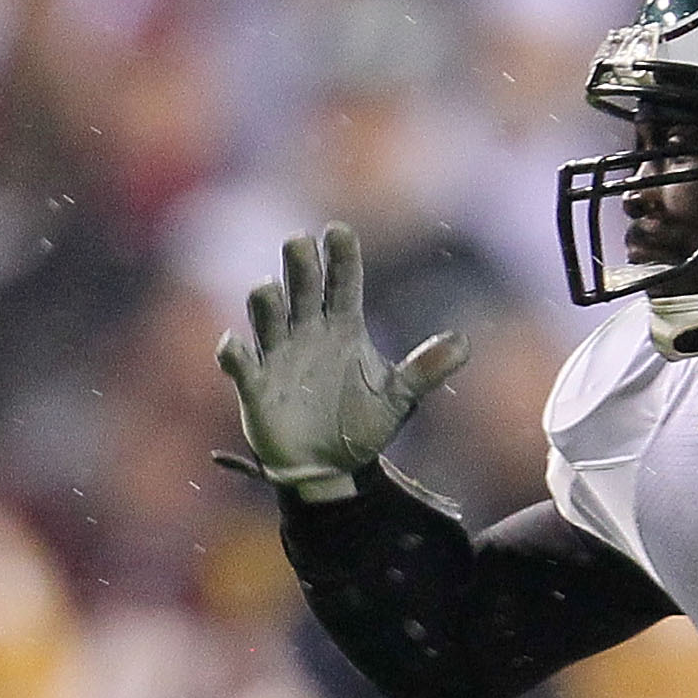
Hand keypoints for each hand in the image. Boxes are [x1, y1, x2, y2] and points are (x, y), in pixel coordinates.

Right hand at [211, 224, 467, 502]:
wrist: (329, 465)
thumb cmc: (361, 422)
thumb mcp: (398, 397)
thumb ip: (426, 369)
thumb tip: (463, 343)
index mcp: (343, 329)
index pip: (342, 285)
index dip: (341, 259)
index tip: (339, 231)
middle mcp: (307, 333)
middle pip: (302, 291)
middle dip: (300, 267)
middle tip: (299, 242)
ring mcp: (278, 356)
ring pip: (268, 320)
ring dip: (267, 305)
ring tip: (269, 288)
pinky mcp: (256, 385)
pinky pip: (241, 365)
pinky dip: (234, 354)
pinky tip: (234, 345)